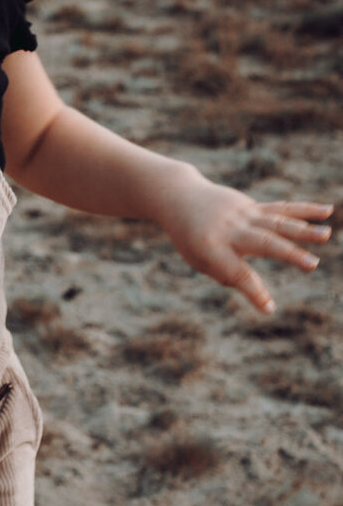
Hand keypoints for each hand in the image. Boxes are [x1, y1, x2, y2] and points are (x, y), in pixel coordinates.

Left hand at [155, 168, 331, 314]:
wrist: (179, 198)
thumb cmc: (189, 238)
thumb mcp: (199, 261)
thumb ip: (228, 274)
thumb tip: (258, 293)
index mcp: (211, 248)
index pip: (236, 273)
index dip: (253, 292)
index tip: (269, 308)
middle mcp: (229, 230)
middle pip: (263, 243)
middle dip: (288, 254)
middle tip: (312, 265)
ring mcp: (242, 215)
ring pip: (276, 221)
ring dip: (303, 229)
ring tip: (327, 234)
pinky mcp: (251, 206)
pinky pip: (281, 209)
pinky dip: (304, 210)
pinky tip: (327, 211)